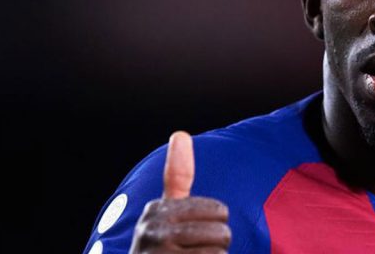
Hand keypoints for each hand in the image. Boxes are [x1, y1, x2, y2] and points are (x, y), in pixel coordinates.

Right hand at [129, 131, 230, 252]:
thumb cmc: (165, 248)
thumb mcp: (167, 211)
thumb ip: (177, 174)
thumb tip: (179, 133)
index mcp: (157, 209)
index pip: (218, 210)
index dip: (216, 224)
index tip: (192, 233)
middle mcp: (152, 231)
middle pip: (222, 231)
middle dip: (217, 245)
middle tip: (193, 253)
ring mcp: (158, 253)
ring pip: (219, 252)